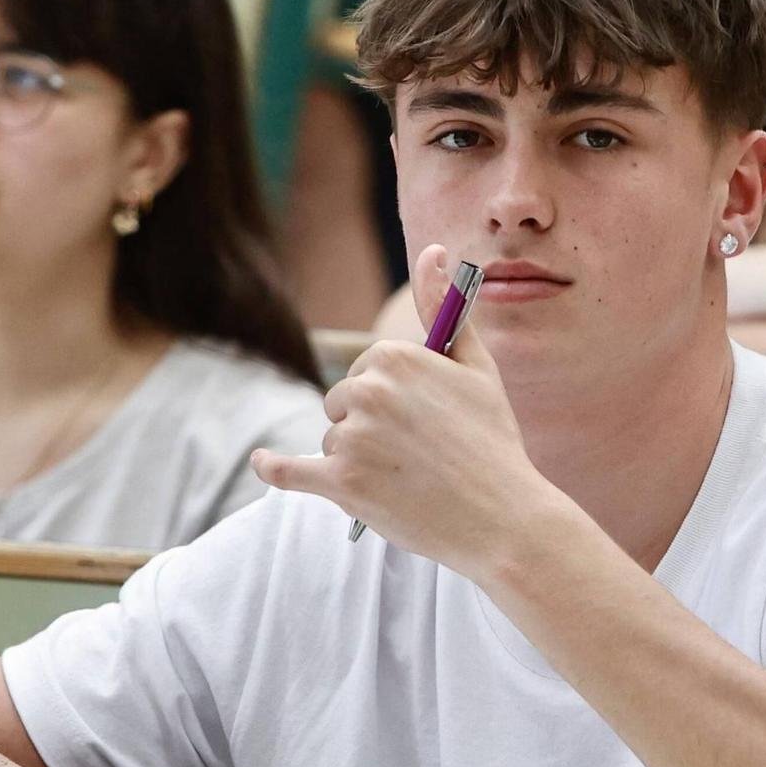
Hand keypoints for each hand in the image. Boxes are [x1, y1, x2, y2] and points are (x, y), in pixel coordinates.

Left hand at [252, 244, 580, 576]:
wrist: (502, 516)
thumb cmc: (493, 439)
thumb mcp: (475, 365)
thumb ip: (444, 306)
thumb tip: (432, 250)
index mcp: (395, 356)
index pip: (366, 372)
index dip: (391, 398)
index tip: (422, 419)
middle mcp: (367, 390)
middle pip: (343, 405)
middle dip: (369, 427)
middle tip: (418, 453)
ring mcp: (351, 438)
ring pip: (333, 441)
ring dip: (358, 460)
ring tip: (408, 479)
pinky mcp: (341, 483)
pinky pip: (291, 471)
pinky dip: (275, 468)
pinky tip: (262, 461)